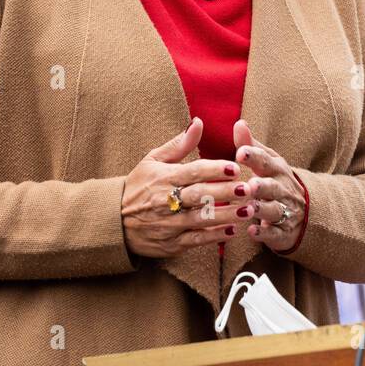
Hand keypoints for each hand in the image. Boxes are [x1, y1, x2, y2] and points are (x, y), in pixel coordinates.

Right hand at [121, 118, 251, 258]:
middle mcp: (166, 200)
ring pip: (201, 219)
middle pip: (200, 195)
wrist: (114, 221)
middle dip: (226, 192)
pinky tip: (233, 231)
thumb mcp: (153, 160)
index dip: (215, 169)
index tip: (235, 168)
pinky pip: (196, 240)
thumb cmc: (138, 186)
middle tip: (250, 189)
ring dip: (227, 215)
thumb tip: (199, 122)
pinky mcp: (171, 243)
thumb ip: (179, 144)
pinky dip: (214, 236)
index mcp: (163, 177)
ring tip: (249, 210)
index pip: (193, 171)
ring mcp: (168, 224)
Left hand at [233, 119, 306, 253]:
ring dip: (262, 209)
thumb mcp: (268, 162)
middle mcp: (282, 189)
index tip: (240, 152)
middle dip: (262, 186)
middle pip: (272, 187)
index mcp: (276, 170)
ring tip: (250, 208)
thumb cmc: (276, 181)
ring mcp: (285, 211)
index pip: (265, 161)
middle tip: (250, 185)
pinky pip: (275, 234)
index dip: (254, 156)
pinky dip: (264, 234)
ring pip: (274, 210)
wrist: (304, 211)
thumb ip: (251, 146)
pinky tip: (253, 232)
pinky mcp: (283, 232)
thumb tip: (239, 123)